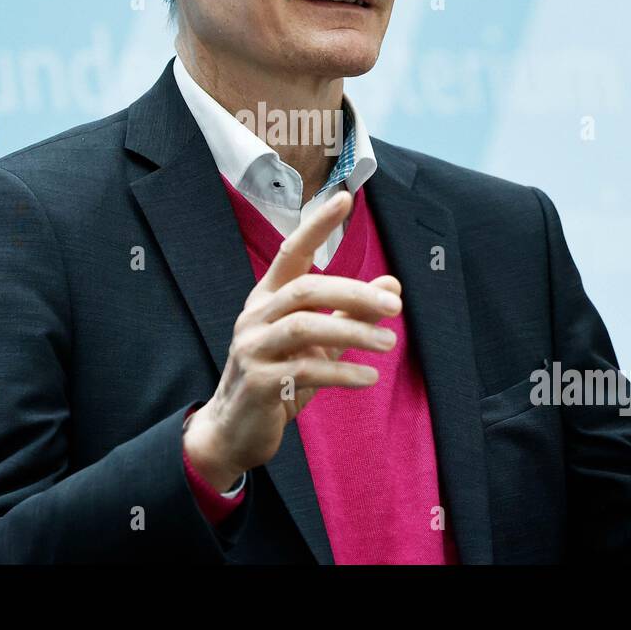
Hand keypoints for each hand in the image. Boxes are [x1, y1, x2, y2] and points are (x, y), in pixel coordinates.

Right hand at [183, 190, 401, 491]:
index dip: (316, 226)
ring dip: (353, 333)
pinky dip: (342, 373)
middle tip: (395, 305)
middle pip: (306, 289)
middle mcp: (255, 317)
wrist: (235, 431)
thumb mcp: (318, 343)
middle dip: (354, 293)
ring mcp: (252, 349)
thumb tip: (393, 285)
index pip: (290, 252)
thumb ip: (351, 313)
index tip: (343, 199)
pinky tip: (369, 377)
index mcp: (267, 299)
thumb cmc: (279, 378)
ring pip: (304, 327)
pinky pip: (304, 370)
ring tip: (390, 343)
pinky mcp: (257, 383)